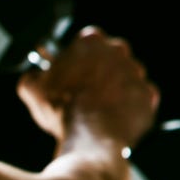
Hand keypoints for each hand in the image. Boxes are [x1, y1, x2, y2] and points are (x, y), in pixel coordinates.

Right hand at [18, 26, 159, 151]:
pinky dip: (127, 107)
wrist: (90, 138)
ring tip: (94, 110)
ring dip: (113, 89)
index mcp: (90, 42)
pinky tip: (111, 118)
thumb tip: (32, 78)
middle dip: (97, 71)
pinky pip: (138, 99)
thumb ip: (31, 77)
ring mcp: (136, 73)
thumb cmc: (63, 110)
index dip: (75, 58)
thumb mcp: (32, 90)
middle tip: (81, 92)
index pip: (85, 41)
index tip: (69, 72)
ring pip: (124, 77)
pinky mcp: (147, 95)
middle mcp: (118, 51)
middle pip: (108, 57)